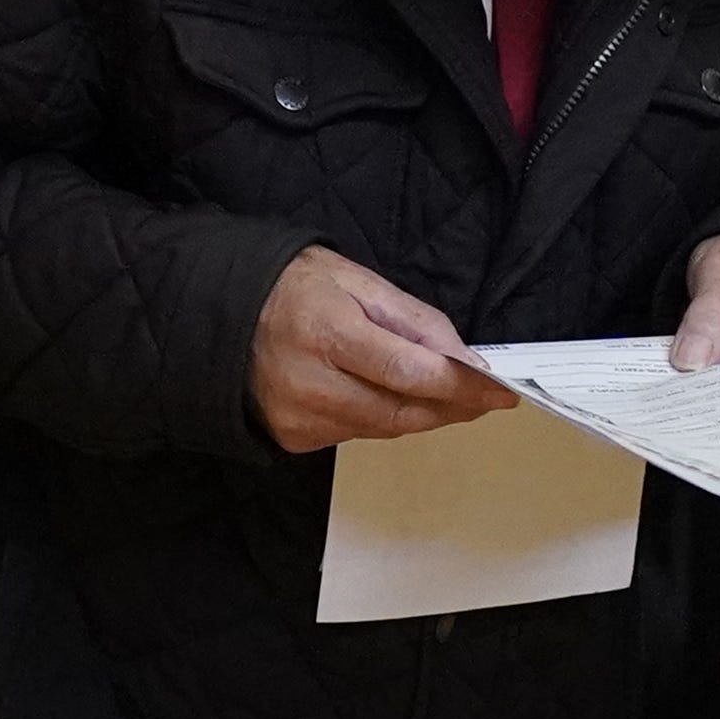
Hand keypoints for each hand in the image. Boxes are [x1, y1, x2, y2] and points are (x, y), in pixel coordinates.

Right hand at [250, 246, 515, 451]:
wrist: (217, 316)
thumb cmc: (292, 288)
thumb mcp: (357, 281)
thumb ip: (415, 321)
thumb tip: (467, 360)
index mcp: (326, 332)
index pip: (409, 373)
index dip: (461, 387)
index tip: (502, 391)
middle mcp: (309, 383)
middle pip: (402, 412)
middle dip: (452, 407)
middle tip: (486, 398)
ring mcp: (297, 417)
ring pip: (384, 428)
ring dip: (422, 414)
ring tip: (448, 394)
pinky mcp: (293, 438)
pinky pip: (357, 434)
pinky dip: (384, 417)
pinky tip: (390, 396)